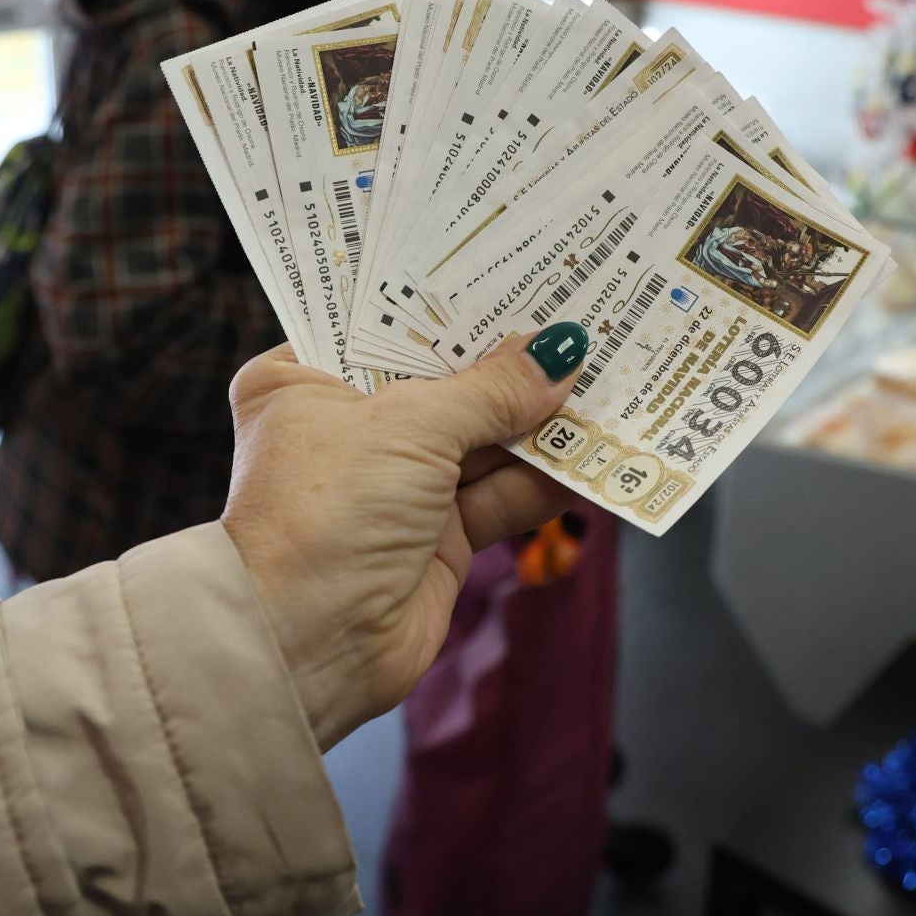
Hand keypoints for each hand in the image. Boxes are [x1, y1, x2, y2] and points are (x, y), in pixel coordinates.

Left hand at [221, 326, 588, 748]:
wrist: (307, 645)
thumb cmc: (327, 512)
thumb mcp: (411, 427)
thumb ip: (492, 389)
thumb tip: (559, 351)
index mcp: (306, 380)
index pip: (389, 324)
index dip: (452, 303)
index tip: (516, 270)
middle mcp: (350, 428)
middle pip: (447, 381)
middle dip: (511, 362)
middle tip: (582, 315)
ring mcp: (397, 484)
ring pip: (484, 439)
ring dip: (541, 419)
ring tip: (609, 376)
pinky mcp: (438, 537)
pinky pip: (502, 493)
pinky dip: (546, 476)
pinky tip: (597, 448)